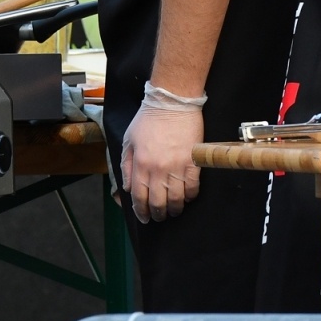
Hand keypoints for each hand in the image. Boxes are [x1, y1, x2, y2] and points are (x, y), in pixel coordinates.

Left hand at [121, 98, 202, 223]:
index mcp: (141, 164)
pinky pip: (193, 187)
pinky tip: (186, 197)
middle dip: (158, 214)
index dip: (141, 211)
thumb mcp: (129, 140)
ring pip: (177, 199)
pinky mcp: (193, 162)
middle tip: (159, 217)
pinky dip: (190, 196)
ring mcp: (177, 167)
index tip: (144, 217)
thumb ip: (127, 165)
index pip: (140, 197)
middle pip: (159, 202)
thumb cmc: (148, 120)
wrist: (172, 102)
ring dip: (175, 209)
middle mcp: (158, 169)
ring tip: (174, 210)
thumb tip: (129, 188)